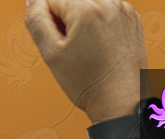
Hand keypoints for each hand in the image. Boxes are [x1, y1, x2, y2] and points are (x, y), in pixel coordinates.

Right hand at [24, 0, 149, 121]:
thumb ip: (36, 20)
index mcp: (86, 10)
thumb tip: (32, 1)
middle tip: (73, 46)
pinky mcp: (132, 18)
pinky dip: (99, 23)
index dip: (49, 21)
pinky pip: (106, 10)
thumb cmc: (90, 85)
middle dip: (66, 18)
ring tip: (88, 47)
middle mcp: (108, 3)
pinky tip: (100, 45)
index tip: (60, 41)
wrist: (122, 102)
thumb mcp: (51, 55)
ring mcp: (123, 10)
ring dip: (82, 19)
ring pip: (89, 3)